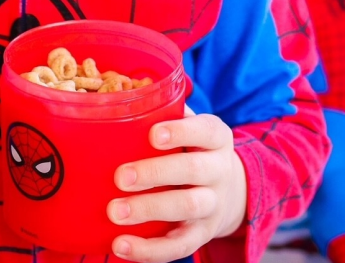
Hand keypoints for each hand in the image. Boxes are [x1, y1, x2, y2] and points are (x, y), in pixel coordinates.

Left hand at [108, 113, 246, 262]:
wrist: (230, 191)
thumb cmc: (193, 148)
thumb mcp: (190, 127)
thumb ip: (165, 113)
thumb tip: (122, 98)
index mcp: (216, 137)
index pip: (204, 130)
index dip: (180, 132)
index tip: (152, 135)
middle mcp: (219, 170)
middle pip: (193, 170)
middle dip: (156, 173)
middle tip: (120, 176)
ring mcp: (213, 204)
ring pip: (187, 207)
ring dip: (149, 209)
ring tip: (115, 211)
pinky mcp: (202, 234)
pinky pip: (180, 246)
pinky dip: (149, 250)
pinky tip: (121, 245)